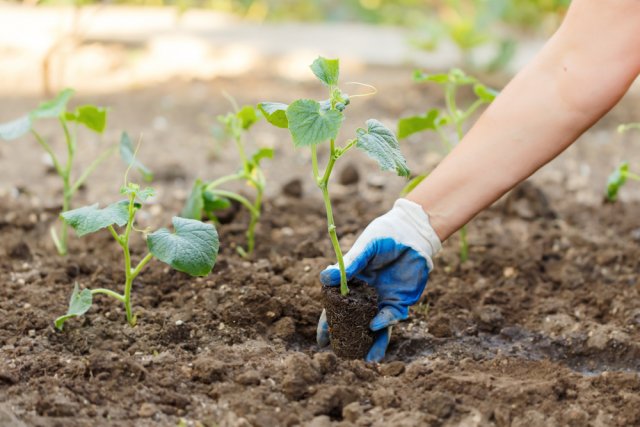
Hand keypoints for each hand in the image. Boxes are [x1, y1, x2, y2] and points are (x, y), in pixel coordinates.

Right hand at [316, 198, 440, 361]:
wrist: (414, 232)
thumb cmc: (385, 235)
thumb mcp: (365, 247)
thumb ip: (349, 264)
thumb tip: (324, 277)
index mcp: (352, 282)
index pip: (336, 307)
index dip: (328, 323)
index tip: (321, 340)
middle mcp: (367, 294)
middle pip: (355, 321)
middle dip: (349, 338)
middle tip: (340, 354)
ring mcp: (384, 299)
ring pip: (375, 325)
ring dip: (372, 341)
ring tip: (366, 358)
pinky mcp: (401, 300)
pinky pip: (392, 317)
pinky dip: (384, 323)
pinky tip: (376, 328)